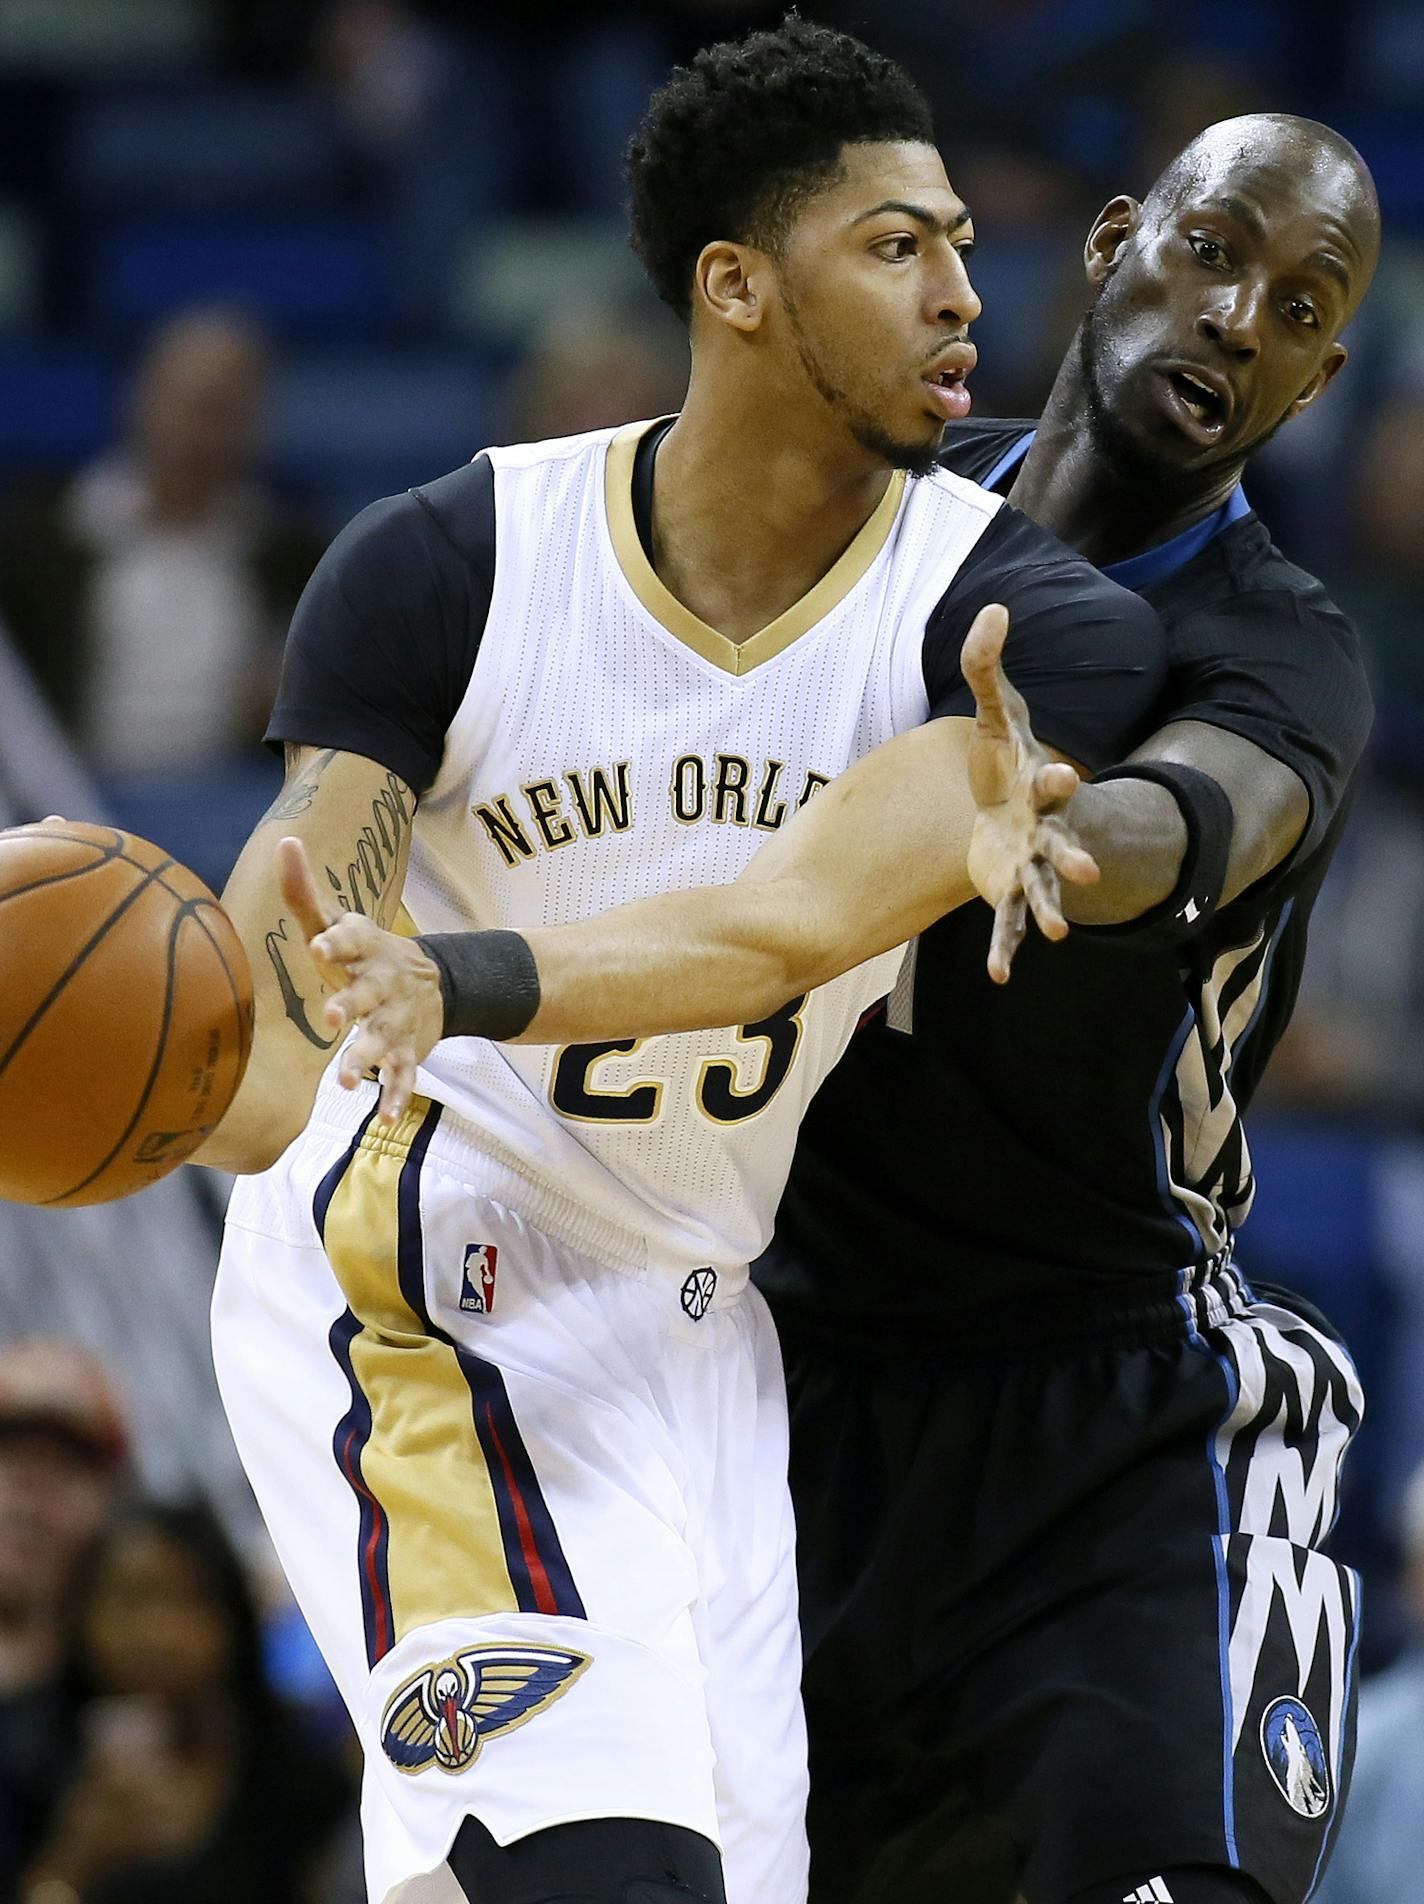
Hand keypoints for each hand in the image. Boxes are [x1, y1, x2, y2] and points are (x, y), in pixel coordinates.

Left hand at [278, 837, 443, 1122]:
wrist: (438, 984)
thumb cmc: (367, 955)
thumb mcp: (341, 925)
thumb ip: (305, 893)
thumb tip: (285, 841)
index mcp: (366, 950)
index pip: (351, 939)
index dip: (336, 940)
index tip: (317, 944)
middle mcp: (383, 984)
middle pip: (367, 993)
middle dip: (351, 1004)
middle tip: (331, 1017)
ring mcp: (398, 1020)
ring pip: (383, 1039)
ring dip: (365, 1058)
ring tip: (345, 1080)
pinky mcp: (407, 1051)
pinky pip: (403, 1076)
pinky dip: (396, 1096)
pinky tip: (383, 1117)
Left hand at [961, 604, 1099, 982]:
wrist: (1002, 804)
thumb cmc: (1004, 759)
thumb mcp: (995, 711)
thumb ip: (989, 664)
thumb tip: (994, 606)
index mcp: (1040, 785)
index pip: (1053, 780)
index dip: (1059, 778)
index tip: (1067, 775)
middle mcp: (1043, 829)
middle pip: (1062, 843)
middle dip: (1076, 857)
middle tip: (1089, 873)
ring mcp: (1029, 864)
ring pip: (1044, 890)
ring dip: (1051, 909)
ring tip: (1058, 930)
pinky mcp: (1007, 890)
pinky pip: (1008, 923)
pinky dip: (1006, 948)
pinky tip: (1000, 976)